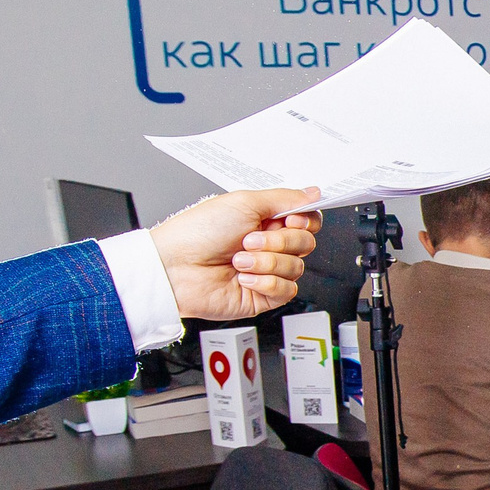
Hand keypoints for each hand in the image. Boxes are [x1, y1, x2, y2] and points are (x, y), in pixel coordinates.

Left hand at [150, 189, 322, 321]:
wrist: (174, 268)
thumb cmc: (198, 232)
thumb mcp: (244, 202)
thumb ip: (285, 198)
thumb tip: (314, 193)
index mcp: (265, 220)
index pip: (307, 221)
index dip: (304, 222)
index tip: (289, 220)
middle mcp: (269, 246)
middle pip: (306, 243)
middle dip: (279, 241)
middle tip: (250, 240)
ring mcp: (267, 271)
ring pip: (297, 267)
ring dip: (266, 262)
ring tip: (239, 260)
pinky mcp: (263, 295)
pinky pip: (287, 290)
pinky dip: (266, 282)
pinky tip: (243, 277)